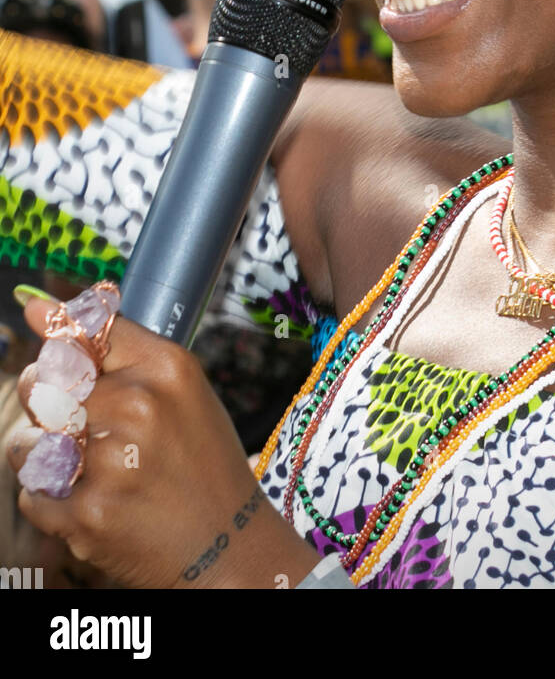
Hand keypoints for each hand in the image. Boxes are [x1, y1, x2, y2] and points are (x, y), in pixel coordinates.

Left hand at [7, 293, 318, 588]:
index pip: (86, 331)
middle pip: (44, 384)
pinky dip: (51, 501)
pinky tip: (91, 500)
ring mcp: (111, 463)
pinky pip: (32, 494)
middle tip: (73, 421)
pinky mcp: (89, 514)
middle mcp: (139, 407)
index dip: (54, 326)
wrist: (228, 546)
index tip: (30, 309)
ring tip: (81, 466)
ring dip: (41, 456)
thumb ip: (120, 353)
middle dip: (43, 400)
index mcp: (166, 368)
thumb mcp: (182, 392)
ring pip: (26, 443)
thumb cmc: (200, 461)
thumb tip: (36, 308)